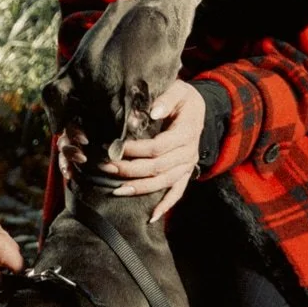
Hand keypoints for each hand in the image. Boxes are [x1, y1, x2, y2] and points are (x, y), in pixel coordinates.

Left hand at [93, 79, 205, 222]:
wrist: (202, 109)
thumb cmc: (184, 98)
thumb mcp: (178, 89)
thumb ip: (166, 98)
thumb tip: (153, 111)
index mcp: (186, 132)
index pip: (157, 147)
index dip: (135, 150)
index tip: (114, 147)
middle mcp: (188, 153)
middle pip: (157, 167)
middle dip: (129, 170)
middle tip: (105, 167)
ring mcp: (188, 166)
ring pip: (164, 183)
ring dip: (140, 188)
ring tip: (117, 191)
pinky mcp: (186, 173)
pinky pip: (177, 193)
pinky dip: (166, 206)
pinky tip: (151, 217)